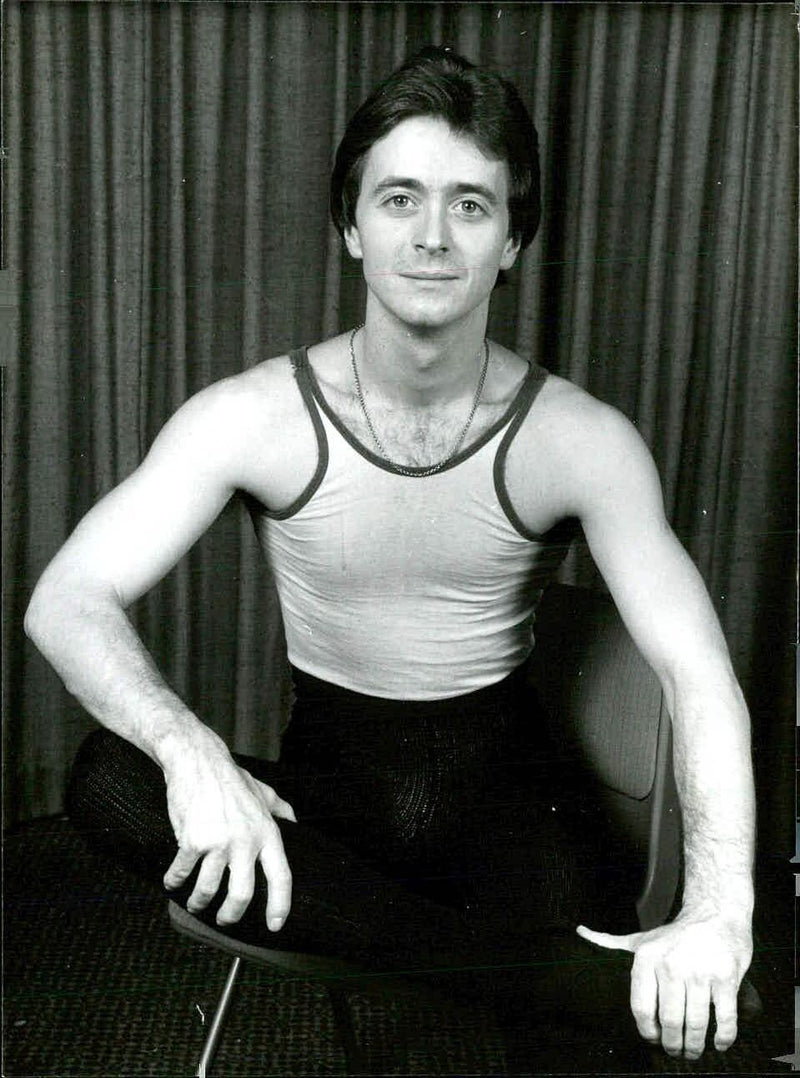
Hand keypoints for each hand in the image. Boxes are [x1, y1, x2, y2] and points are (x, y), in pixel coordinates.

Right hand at [162, 735, 295, 930]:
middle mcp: (246, 842)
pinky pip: (181, 873)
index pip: (281, 876)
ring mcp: (219, 842)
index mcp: (267, 833)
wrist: (198, 760)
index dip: (280, 904)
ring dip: (198, 902)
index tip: (275, 925)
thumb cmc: (231, 777)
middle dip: (231, 915)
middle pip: (242, 894)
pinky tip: (171, 883)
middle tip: (225, 919)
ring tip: (195, 903)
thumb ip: (279, 808)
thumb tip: (294, 820)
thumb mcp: (262, 791)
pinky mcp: (192, 841)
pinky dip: (174, 882)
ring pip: (208, 890)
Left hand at [576, 914, 751, 1059]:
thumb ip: (611, 941)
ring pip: (696, 1025)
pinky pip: (724, 1019)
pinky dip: (722, 1039)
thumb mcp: (641, 939)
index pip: (642, 1009)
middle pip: (669, 1022)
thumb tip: (580, 931)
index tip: (654, 1040)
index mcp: (646, 959)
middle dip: (673, 1045)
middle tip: (676, 1052)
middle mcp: (671, 966)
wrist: (715, 913)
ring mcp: (700, 972)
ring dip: (695, 1046)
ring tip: (694, 1051)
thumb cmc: (676, 934)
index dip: (648, 1032)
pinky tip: (718, 1044)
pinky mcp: (726, 978)